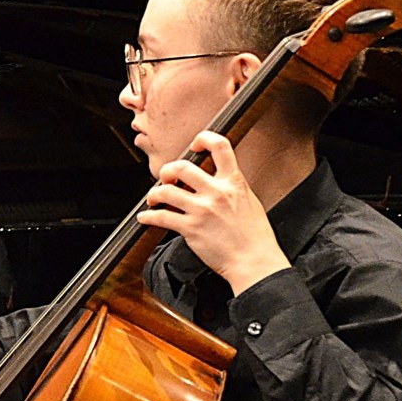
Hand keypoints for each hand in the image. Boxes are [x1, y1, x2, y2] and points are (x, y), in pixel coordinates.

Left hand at [136, 131, 288, 293]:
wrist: (255, 261)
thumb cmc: (255, 236)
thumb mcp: (249, 201)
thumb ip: (231, 187)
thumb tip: (215, 179)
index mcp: (234, 182)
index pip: (220, 146)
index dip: (203, 139)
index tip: (195, 145)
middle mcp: (217, 193)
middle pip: (182, 167)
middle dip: (167, 171)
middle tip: (165, 179)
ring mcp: (202, 210)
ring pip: (165, 191)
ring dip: (153, 194)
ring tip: (153, 199)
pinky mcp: (191, 228)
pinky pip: (160, 217)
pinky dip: (148, 217)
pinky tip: (146, 218)